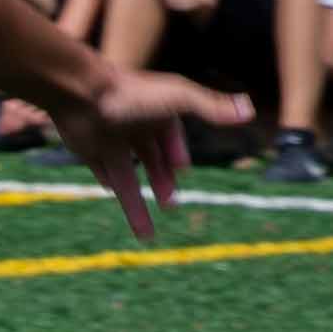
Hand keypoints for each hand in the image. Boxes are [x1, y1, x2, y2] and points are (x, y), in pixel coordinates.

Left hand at [43, 66, 250, 236]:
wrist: (82, 95)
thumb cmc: (132, 95)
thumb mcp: (178, 99)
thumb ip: (211, 107)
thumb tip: (251, 111)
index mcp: (155, 112)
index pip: (171, 136)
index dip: (176, 154)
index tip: (180, 168)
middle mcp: (133, 126)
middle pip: (151, 160)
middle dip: (162, 182)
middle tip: (171, 205)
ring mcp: (111, 140)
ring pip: (127, 178)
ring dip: (137, 205)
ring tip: (146, 235)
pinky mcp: (89, 151)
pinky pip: (99, 170)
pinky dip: (106, 181)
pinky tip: (111, 192)